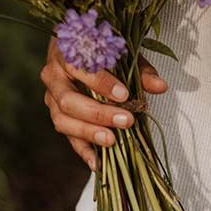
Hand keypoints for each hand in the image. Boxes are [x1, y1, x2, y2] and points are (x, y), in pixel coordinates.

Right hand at [40, 37, 167, 170]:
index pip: (79, 68)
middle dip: (97, 113)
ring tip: (112, 141)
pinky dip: (83, 150)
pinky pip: (67, 136)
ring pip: (62, 120)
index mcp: (66, 52)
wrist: (78, 47)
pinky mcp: (56, 115)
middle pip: (68, 99)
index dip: (100, 83)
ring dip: (88, 132)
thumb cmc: (101, 48)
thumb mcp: (122, 53)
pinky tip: (98, 163)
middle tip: (125, 121)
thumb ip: (139, 69)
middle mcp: (53, 75)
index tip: (123, 94)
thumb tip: (160, 86)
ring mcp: (51, 96)